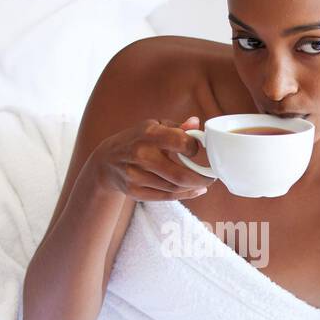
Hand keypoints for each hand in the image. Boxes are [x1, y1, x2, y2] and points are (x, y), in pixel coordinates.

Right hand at [94, 116, 213, 201]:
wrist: (106, 161)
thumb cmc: (136, 140)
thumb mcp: (153, 126)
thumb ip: (177, 127)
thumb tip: (197, 123)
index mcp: (148, 134)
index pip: (181, 142)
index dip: (194, 148)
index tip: (197, 150)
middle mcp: (141, 155)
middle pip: (180, 174)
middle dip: (202, 178)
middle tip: (212, 177)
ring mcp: (136, 176)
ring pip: (175, 187)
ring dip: (194, 186)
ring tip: (203, 182)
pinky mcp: (135, 192)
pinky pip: (166, 197)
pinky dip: (184, 195)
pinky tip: (194, 190)